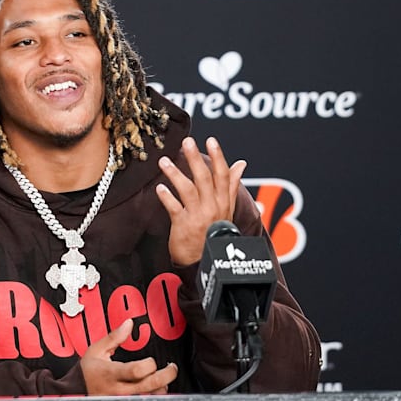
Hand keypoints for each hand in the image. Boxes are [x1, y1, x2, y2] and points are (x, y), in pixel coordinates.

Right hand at [80, 320, 178, 394]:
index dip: (150, 364)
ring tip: (163, 380)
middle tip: (172, 368)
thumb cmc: (86, 372)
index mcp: (111, 373)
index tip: (151, 360)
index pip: (137, 370)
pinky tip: (155, 391)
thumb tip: (129, 323)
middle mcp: (119, 390)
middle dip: (167, 375)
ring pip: (152, 398)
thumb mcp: (96, 351)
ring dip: (162, 388)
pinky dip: (154, 398)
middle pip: (151, 385)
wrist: (75, 393)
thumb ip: (114, 337)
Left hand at [156, 136, 246, 265]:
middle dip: (196, 159)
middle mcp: (213, 206)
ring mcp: (198, 216)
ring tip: (163, 161)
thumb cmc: (214, 232)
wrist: (205, 260)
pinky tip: (159, 188)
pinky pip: (175, 209)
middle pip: (205, 179)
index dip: (218, 157)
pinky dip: (167, 198)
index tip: (211, 140)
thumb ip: (231, 184)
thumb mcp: (227, 208)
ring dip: (175, 174)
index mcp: (223, 200)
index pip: (223, 175)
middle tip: (187, 142)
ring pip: (188, 190)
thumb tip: (241, 163)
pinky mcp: (184, 226)